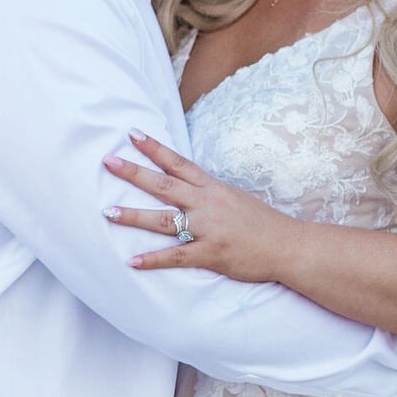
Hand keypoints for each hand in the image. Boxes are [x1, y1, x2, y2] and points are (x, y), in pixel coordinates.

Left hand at [104, 134, 295, 282]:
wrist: (288, 245)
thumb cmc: (262, 223)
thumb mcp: (235, 197)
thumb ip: (209, 192)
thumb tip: (187, 185)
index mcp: (212, 188)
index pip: (178, 163)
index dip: (154, 148)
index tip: (132, 135)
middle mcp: (207, 204)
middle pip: (164, 185)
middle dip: (134, 172)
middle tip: (107, 161)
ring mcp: (208, 228)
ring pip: (164, 220)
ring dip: (134, 215)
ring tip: (108, 212)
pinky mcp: (211, 253)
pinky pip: (177, 256)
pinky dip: (153, 260)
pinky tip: (132, 261)